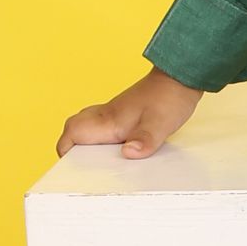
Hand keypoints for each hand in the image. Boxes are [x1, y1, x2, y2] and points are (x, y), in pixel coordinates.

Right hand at [56, 68, 202, 159]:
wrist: (180, 77)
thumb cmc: (169, 97)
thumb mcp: (160, 123)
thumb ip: (144, 140)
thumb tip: (128, 153)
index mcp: (109, 119)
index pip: (73, 132)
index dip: (66, 150)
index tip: (71, 167)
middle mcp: (106, 116)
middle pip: (74, 129)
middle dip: (71, 149)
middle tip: (83, 168)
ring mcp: (113, 114)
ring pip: (87, 127)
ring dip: (86, 144)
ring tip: (98, 165)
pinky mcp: (123, 115)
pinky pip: (103, 128)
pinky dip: (102, 141)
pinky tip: (117, 151)